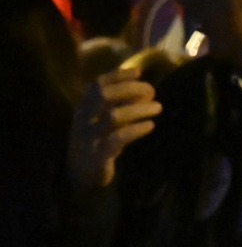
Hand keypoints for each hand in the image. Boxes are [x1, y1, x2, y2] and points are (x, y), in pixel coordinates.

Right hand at [68, 67, 161, 192]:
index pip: (97, 85)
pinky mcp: (98, 155)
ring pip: (113, 117)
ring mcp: (89, 137)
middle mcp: (83, 119)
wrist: (79, 174)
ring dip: (138, 109)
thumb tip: (146, 90)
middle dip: (130, 89)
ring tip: (158, 107)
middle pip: (104, 96)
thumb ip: (117, 106)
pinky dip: (136, 130)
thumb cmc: (96, 142)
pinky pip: (118, 139)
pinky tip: (150, 126)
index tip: (139, 72)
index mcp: (83, 108)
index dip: (117, 75)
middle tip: (152, 90)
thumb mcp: (102, 121)